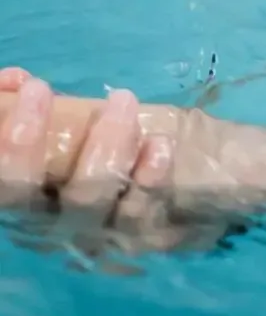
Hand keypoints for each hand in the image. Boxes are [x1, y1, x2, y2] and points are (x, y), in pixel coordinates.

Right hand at [0, 68, 187, 262]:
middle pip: (27, 196)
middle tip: (43, 90)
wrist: (195, 192)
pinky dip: (148, 175)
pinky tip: (159, 144)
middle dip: (34, 142)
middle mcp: (50, 224)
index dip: (8, 143)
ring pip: (87, 197)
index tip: (33, 88)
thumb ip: (30, 109)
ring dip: (103, 144)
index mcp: (25, 201)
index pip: (3, 183)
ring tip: (122, 102)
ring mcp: (96, 233)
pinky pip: (139, 210)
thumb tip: (15, 81)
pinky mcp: (142, 235)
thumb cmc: (108, 154)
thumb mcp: (68, 132)